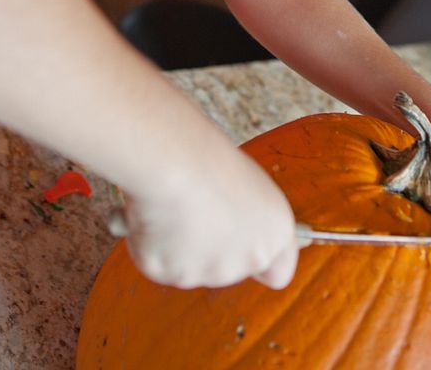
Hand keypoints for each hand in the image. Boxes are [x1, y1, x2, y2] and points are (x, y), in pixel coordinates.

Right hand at [119, 149, 298, 289]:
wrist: (174, 164)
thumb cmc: (210, 156)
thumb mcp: (246, 181)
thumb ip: (246, 214)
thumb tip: (226, 223)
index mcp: (274, 232)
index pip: (278, 272)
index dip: (262, 262)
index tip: (244, 245)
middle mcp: (246, 261)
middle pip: (227, 267)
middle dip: (211, 247)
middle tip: (196, 208)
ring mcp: (207, 272)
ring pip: (189, 266)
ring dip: (179, 244)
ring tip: (174, 203)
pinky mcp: (169, 274)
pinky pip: (158, 261)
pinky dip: (152, 242)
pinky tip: (155, 213)